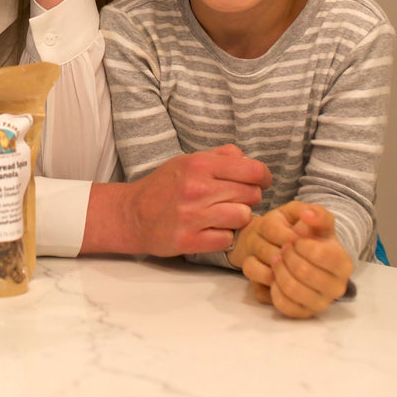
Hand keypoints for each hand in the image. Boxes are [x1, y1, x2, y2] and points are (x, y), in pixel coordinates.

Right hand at [116, 143, 270, 256]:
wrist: (132, 215)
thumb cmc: (163, 186)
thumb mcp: (187, 161)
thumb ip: (220, 156)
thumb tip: (247, 160)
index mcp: (199, 165)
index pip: (252, 170)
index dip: (263, 177)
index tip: (260, 182)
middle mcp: (197, 189)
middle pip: (251, 194)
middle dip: (248, 197)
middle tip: (235, 199)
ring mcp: (193, 216)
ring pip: (243, 217)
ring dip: (237, 218)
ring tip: (223, 215)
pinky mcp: (189, 240)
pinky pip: (227, 239)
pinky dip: (224, 236)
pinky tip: (211, 230)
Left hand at [238, 203, 351, 317]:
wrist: (297, 256)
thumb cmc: (307, 238)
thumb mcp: (314, 220)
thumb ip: (317, 214)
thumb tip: (308, 214)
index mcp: (344, 263)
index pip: (320, 254)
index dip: (300, 244)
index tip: (294, 239)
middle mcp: (336, 287)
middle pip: (304, 272)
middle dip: (287, 257)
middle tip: (282, 249)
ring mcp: (320, 303)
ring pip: (292, 290)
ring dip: (278, 271)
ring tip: (276, 260)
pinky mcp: (302, 313)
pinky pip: (283, 305)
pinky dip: (273, 288)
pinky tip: (274, 276)